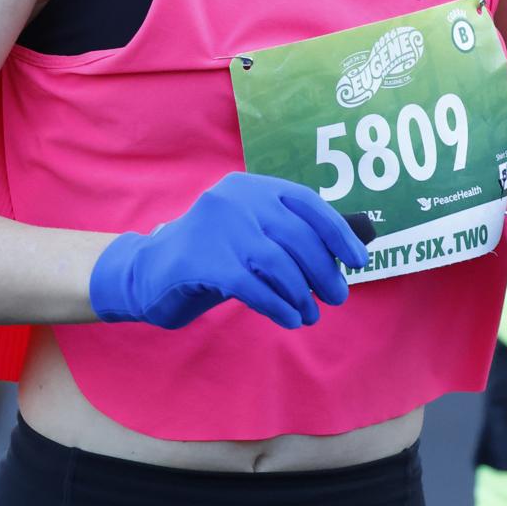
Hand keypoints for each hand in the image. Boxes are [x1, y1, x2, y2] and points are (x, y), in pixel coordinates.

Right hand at [89, 171, 371, 330]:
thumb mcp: (251, 236)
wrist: (148, 273)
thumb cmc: (213, 257)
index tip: (358, 260)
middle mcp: (235, 199)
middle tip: (337, 297)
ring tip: (309, 314)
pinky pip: (254, 287)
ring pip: (279, 264)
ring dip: (302, 294)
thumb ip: (290, 237)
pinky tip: (289, 318)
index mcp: (250, 187)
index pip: (307, 203)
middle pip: (297, 237)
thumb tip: (351, 249)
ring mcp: (216, 228)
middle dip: (323, 271)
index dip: (337, 233)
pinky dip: (279, 306)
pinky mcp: (201, 261)